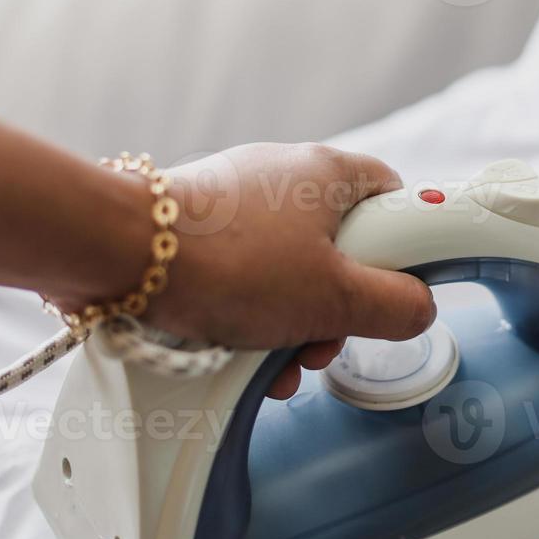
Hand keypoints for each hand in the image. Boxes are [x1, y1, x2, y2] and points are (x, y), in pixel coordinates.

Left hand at [141, 143, 435, 398]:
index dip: (404, 241)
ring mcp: (234, 201)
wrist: (118, 256)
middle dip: (336, 309)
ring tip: (274, 365)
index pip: (391, 193)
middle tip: (323, 344)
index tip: (399, 287)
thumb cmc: (232, 265)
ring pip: (287, 269)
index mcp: (327, 173)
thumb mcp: (335, 299)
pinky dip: (246, 315)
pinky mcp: (194, 229)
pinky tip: (235, 355)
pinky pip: (241, 275)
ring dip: (291, 324)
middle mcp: (281, 175)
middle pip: (337, 247)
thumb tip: (419, 308)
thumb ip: (393, 306)